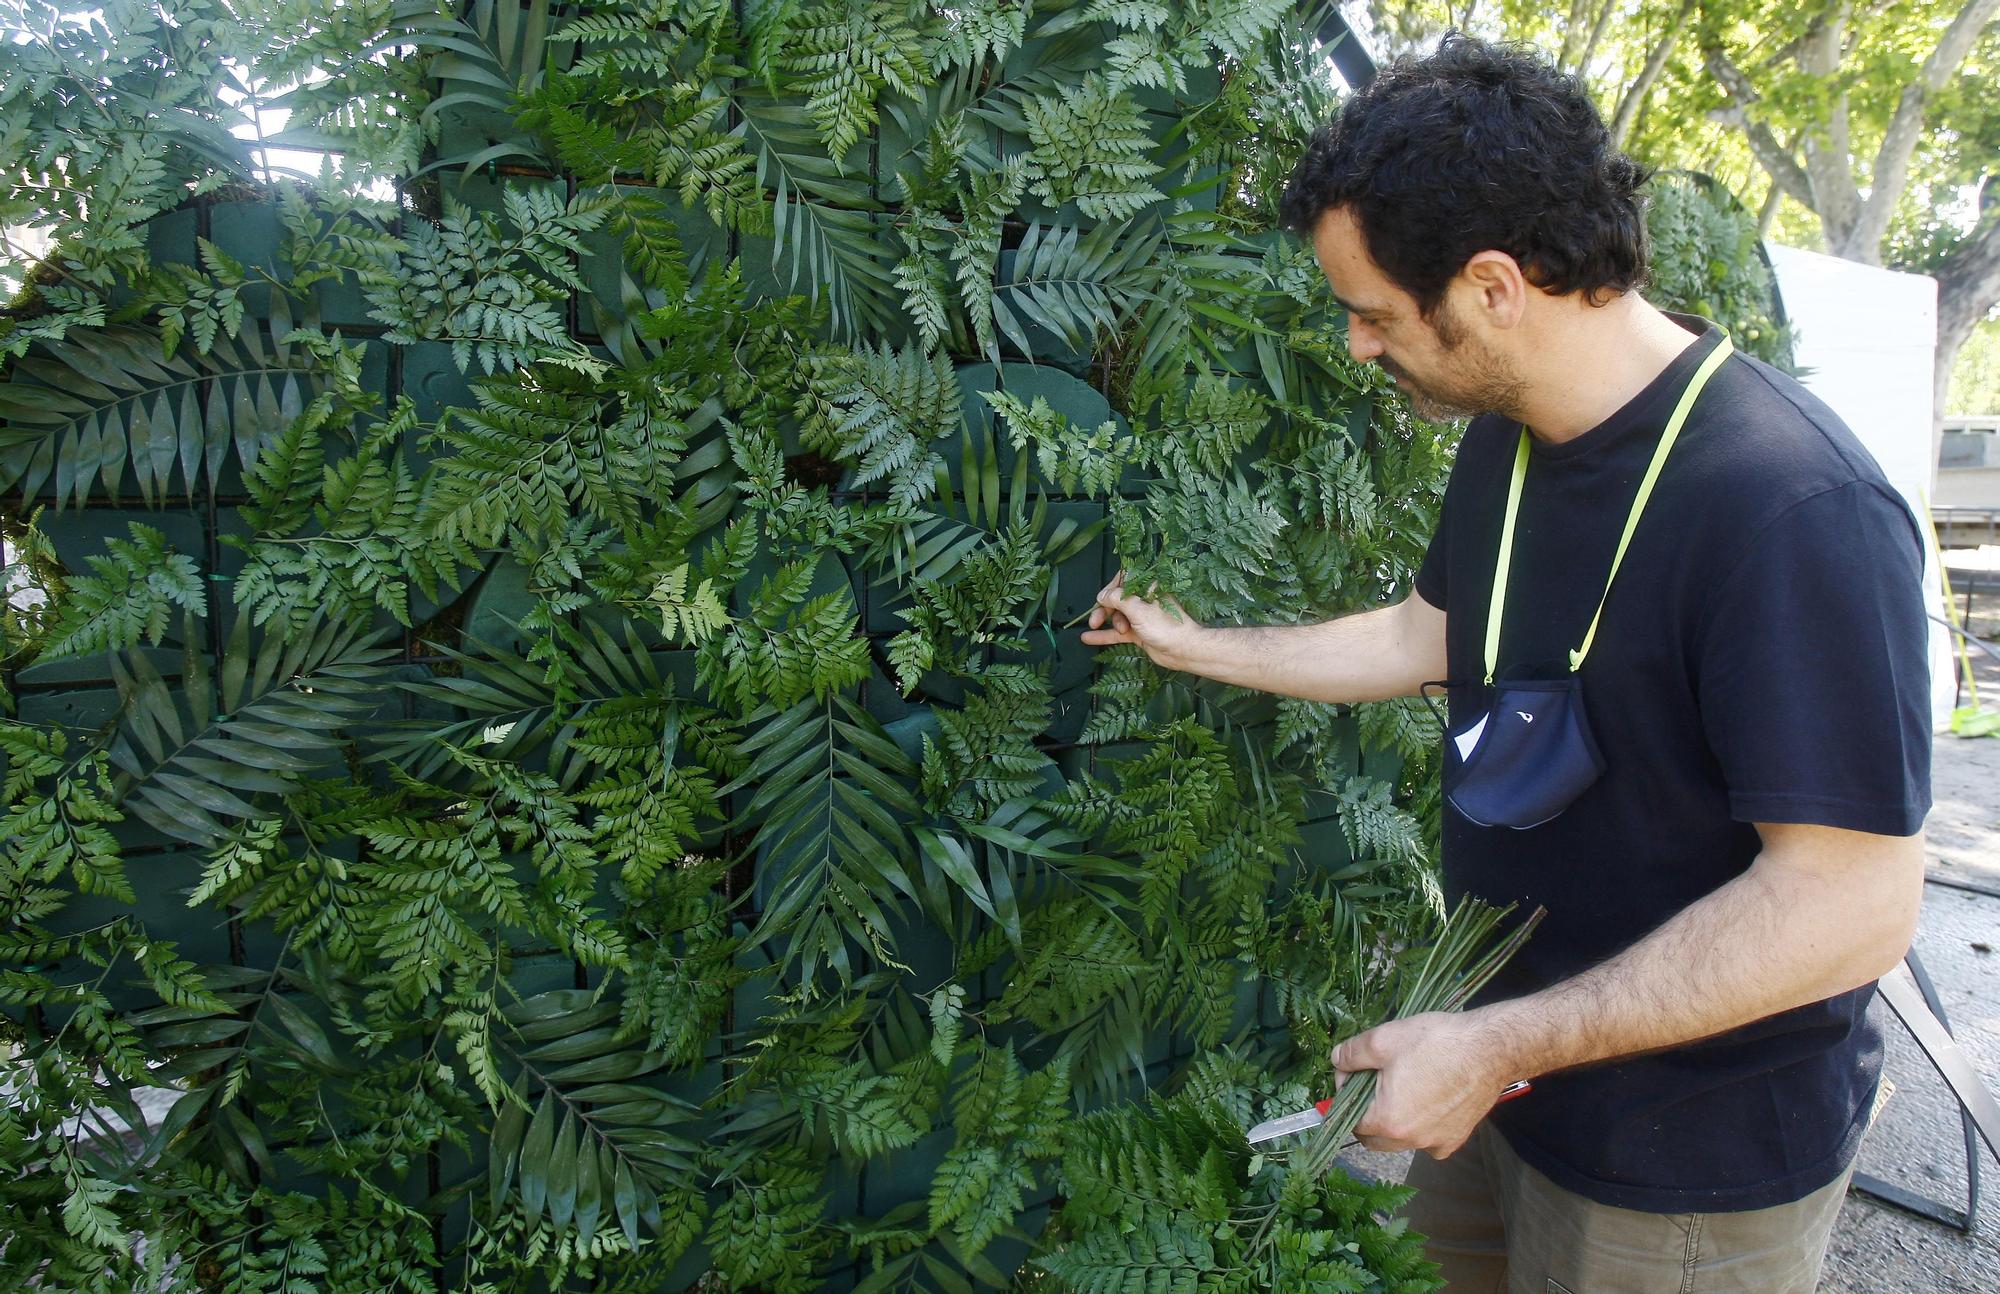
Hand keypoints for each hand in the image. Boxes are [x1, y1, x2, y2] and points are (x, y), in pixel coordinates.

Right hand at [1080, 570, 1206, 670]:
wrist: (1183, 650)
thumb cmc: (1165, 626)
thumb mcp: (1138, 609)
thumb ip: (1117, 599)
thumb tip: (1101, 596)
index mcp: (1147, 587)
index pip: (1123, 579)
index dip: (1110, 588)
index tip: (1102, 599)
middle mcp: (1143, 599)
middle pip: (1116, 599)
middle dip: (1105, 609)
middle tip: (1095, 620)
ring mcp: (1140, 616)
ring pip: (1116, 615)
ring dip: (1110, 623)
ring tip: (1117, 632)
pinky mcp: (1138, 632)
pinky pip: (1117, 632)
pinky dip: (1104, 635)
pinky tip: (1088, 638)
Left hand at [1331, 1011, 1517, 1158]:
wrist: (1490, 1049)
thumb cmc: (1436, 1043)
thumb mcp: (1383, 1039)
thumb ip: (1352, 1053)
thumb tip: (1336, 1060)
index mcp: (1388, 1121)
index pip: (1351, 1121)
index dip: (1347, 1096)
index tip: (1355, 1074)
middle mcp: (1411, 1141)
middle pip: (1374, 1138)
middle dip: (1366, 1114)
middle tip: (1375, 1081)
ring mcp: (1436, 1143)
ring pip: (1400, 1140)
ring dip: (1393, 1121)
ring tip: (1403, 1086)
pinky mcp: (1456, 1139)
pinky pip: (1428, 1141)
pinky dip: (1421, 1127)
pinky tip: (1427, 1100)